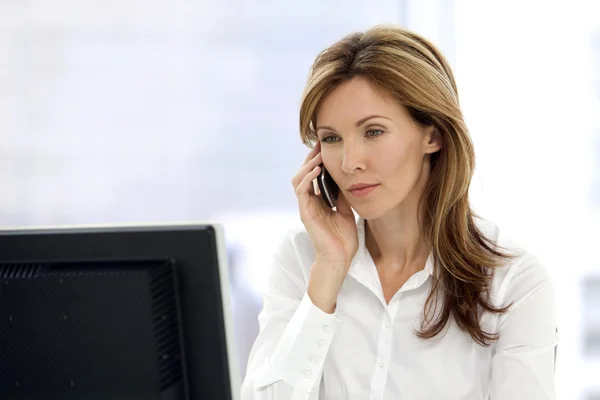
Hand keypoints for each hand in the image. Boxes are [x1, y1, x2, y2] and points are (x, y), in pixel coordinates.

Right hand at [292, 142, 358, 310]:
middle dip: (310, 158)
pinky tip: (316, 170)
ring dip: (307, 165)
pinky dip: (307, 179)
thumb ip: (343, 195)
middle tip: (320, 144)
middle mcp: (309, 202)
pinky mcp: (305, 213)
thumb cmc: (343, 238)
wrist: (339, 259)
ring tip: (318, 155)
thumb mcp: (346, 210)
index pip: (313, 175)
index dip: (317, 160)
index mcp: (318, 200)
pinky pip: (302, 191)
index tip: (326, 146)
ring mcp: (306, 207)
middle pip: (303, 173)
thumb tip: (348, 177)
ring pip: (298, 179)